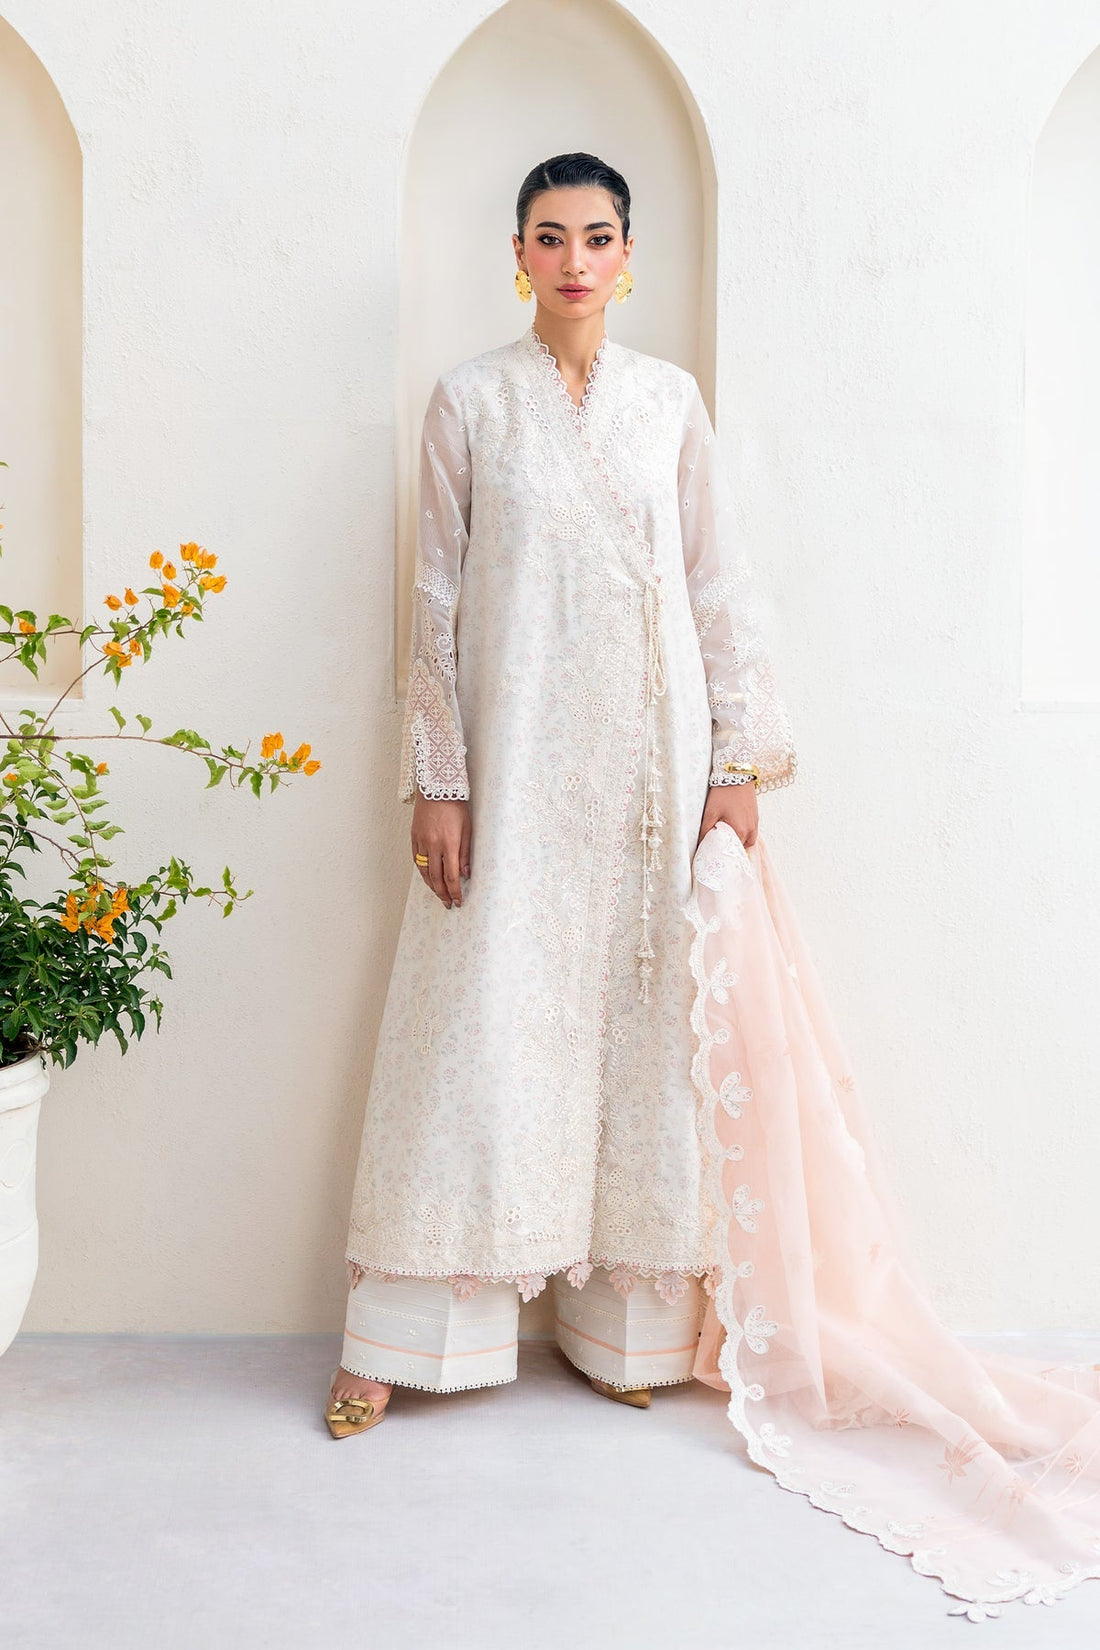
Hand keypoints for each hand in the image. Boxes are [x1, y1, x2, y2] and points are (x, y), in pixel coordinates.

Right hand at [412, 793, 470, 907]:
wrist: (436, 789)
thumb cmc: (456, 807)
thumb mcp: (468, 829)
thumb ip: (466, 853)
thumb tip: (465, 874)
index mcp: (449, 844)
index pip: (451, 876)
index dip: (454, 891)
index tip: (457, 901)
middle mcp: (433, 845)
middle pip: (436, 878)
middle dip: (442, 893)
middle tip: (447, 903)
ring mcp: (421, 841)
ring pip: (424, 871)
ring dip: (431, 885)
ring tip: (438, 894)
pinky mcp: (414, 837)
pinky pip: (417, 859)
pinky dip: (422, 871)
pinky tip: (427, 877)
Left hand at [696, 781, 757, 851]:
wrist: (736, 775)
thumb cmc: (723, 793)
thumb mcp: (711, 812)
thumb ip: (706, 830)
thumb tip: (701, 843)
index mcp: (741, 831)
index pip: (733, 851)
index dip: (724, 854)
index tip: (715, 854)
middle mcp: (751, 829)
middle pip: (741, 847)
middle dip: (731, 848)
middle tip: (720, 847)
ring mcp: (755, 822)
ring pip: (748, 840)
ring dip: (738, 841)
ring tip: (727, 838)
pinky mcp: (756, 816)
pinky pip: (752, 832)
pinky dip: (744, 833)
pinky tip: (734, 828)